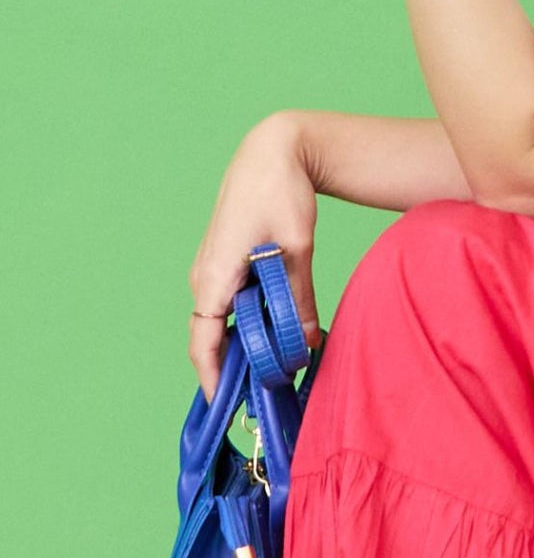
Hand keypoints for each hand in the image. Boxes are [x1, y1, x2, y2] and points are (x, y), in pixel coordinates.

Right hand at [188, 113, 323, 404]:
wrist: (271, 151)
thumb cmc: (280, 192)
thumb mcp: (296, 249)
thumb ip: (298, 299)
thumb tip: (307, 343)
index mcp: (214, 277)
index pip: (202, 343)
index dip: (213, 378)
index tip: (229, 406)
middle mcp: (205, 277)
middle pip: (211, 337)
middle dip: (235, 367)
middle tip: (268, 394)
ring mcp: (213, 269)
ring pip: (222, 321)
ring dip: (245, 344)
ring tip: (278, 368)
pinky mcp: (226, 262)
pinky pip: (230, 303)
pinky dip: (249, 322)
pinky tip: (278, 332)